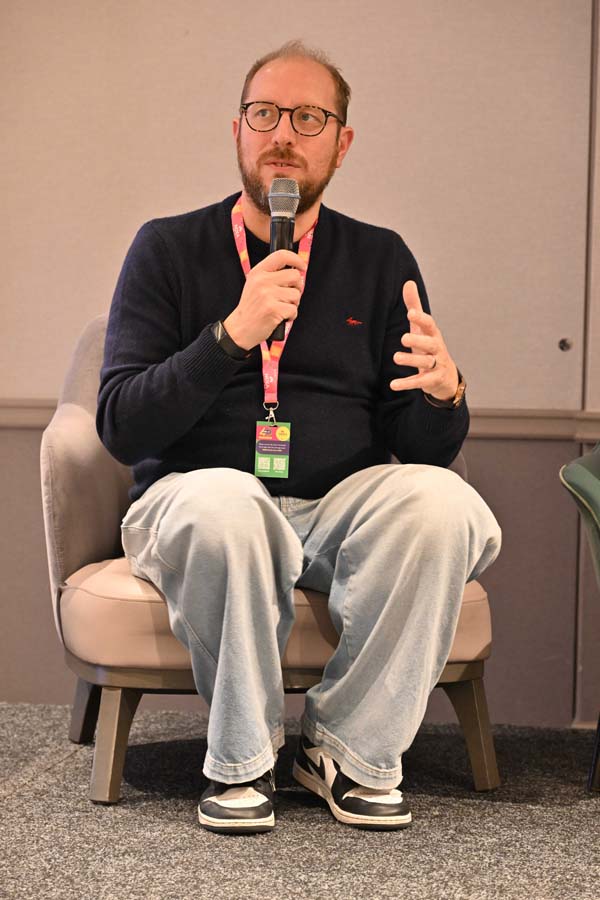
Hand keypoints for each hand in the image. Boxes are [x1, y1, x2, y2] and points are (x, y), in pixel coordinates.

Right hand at [223, 250, 306, 348]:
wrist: (240, 328)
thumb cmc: (252, 308)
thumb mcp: (255, 285)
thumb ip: (272, 275)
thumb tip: (297, 271)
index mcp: (258, 272)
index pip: (281, 255)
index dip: (296, 259)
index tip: (302, 266)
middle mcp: (262, 281)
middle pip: (295, 276)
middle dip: (298, 287)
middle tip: (290, 296)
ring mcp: (267, 295)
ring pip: (296, 294)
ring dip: (293, 304)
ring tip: (281, 308)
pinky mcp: (273, 310)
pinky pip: (294, 309)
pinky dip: (291, 316)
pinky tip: (280, 317)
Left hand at [390, 280, 458, 400]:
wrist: (446, 376)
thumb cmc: (429, 346)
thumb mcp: (422, 328)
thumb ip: (415, 306)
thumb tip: (408, 282)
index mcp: (433, 334)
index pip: (429, 325)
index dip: (421, 318)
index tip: (411, 312)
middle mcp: (436, 349)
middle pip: (430, 344)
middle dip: (418, 341)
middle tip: (404, 338)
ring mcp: (436, 365)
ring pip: (425, 362)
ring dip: (411, 360)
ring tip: (396, 357)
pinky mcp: (431, 380)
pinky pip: (420, 382)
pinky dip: (407, 383)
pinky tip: (393, 385)